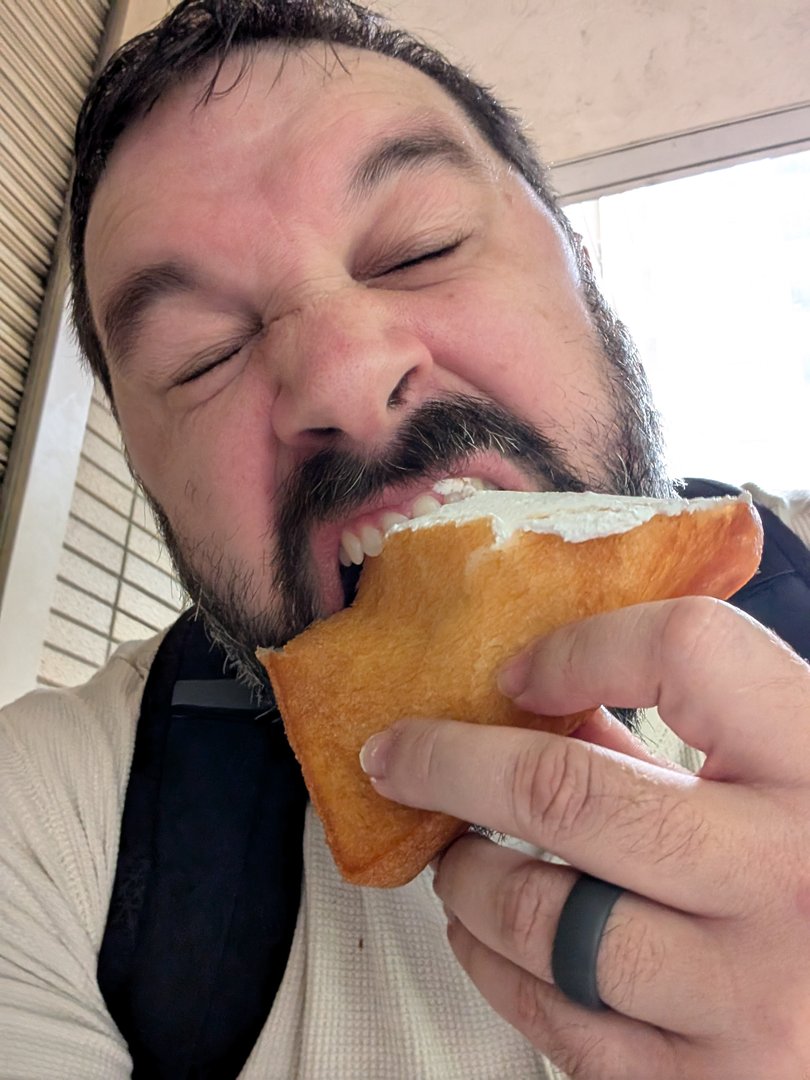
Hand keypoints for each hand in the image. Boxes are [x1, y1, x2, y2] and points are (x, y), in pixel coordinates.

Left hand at [360, 597, 809, 1078]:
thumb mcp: (790, 781)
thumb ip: (685, 739)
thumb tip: (541, 702)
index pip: (690, 652)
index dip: (582, 647)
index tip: (514, 673)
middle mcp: (790, 880)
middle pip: (567, 792)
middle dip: (450, 763)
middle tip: (398, 754)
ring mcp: (750, 996)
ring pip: (541, 918)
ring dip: (465, 877)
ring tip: (453, 857)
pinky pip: (559, 1024)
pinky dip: (495, 967)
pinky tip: (484, 938)